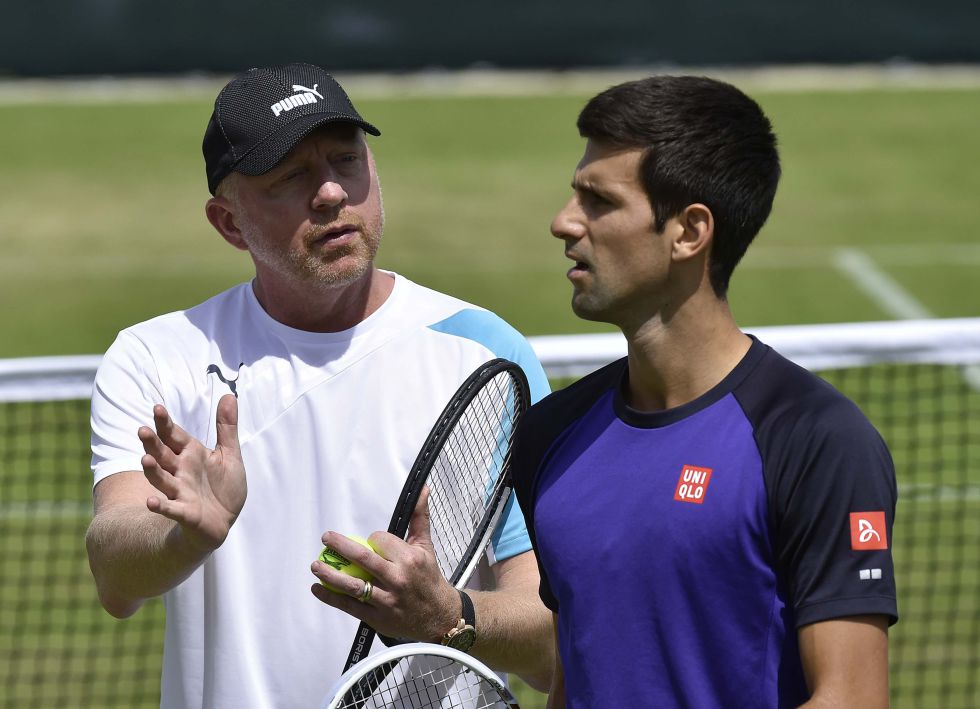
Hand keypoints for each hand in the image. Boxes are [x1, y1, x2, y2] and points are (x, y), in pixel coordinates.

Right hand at [138, 394, 245, 552]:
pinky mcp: (185, 512)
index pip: (174, 435)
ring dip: (153, 471)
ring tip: (144, 459)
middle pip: (162, 455)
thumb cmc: (223, 487)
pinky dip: (161, 506)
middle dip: (152, 443)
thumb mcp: (229, 454)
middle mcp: (181, 471)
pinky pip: (171, 508)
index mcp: (191, 454)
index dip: (165, 423)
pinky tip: (151, 503)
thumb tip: (229, 395)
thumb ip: (227, 427)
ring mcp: (180, 492)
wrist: (223, 521)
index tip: (157, 408)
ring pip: (162, 479)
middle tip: (142, 430)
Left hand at [310, 487, 458, 641]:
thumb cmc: (429, 577)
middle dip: (341, 546)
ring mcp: (386, 599)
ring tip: (315, 565)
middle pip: (363, 559)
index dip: (372, 539)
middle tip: (326, 538)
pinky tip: (318, 588)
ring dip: (330, 574)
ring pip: (353, 585)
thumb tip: (422, 489)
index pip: (380, 541)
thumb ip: (419, 516)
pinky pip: (350, 606)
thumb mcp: (426, 546)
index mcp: (409, 559)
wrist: (438, 615)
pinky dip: (331, 597)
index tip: (372, 542)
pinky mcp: (377, 617)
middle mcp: (398, 578)